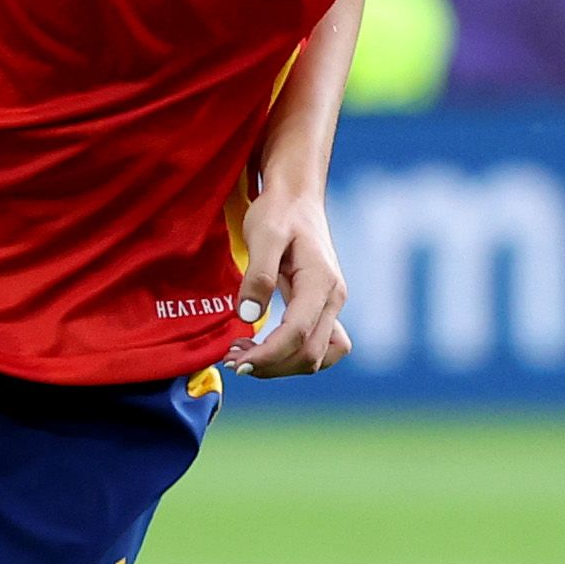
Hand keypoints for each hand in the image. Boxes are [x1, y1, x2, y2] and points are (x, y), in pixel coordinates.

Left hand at [235, 184, 351, 378]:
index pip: (298, 334)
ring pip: (317, 356)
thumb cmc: (278, 212)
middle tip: (230, 361)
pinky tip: (260, 348)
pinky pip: (316, 346)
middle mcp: (334, 299)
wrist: (296, 198)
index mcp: (322, 283)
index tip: (235, 363)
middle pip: (311, 354)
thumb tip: (248, 317)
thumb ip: (258, 276)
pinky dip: (290, 356)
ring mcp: (331, 305)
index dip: (268, 356)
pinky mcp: (322, 308)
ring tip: (242, 356)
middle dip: (271, 365)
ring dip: (282, 365)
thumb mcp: (263, 236)